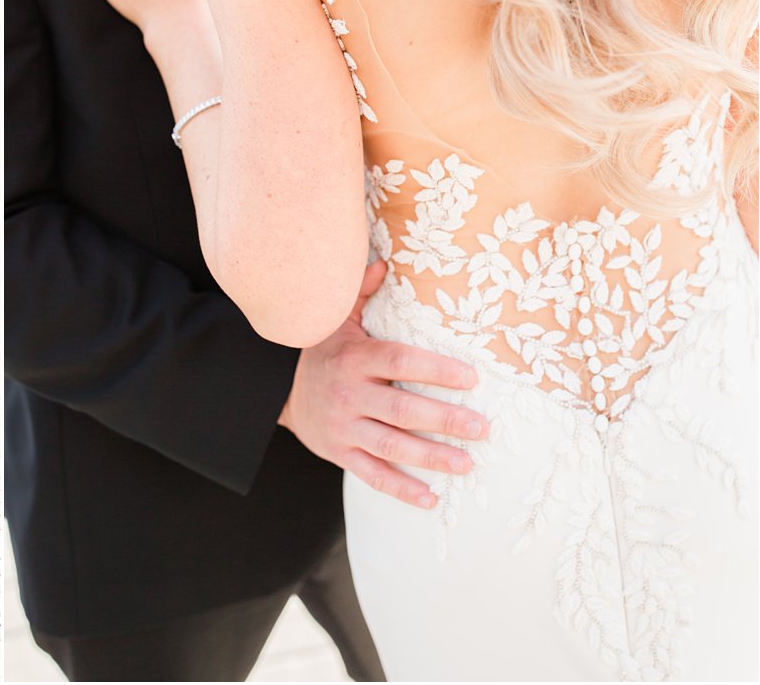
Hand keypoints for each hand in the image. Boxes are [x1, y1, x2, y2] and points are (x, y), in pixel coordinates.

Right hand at [280, 259, 487, 509]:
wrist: (278, 390)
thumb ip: (360, 292)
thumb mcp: (336, 320)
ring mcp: (343, 426)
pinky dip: (401, 489)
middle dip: (445, 420)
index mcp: (354, 358)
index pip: (400, 362)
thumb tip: (385, 261)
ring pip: (391, 446)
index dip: (435, 369)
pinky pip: (372, 474)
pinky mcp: (339, 452)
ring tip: (466, 463)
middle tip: (481, 428)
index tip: (471, 377)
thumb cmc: (323, 352)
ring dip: (432, 456)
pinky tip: (430, 498)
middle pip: (402, 410)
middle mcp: (349, 394)